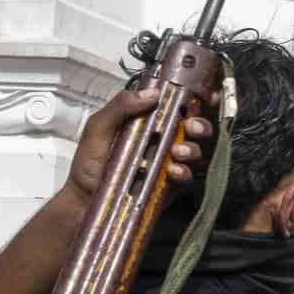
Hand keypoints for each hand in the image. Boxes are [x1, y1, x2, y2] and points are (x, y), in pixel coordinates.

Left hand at [68, 80, 213, 201]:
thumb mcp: (99, 127)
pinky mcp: (170, 185)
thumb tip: (153, 94)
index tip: (209, 96)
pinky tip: (173, 172)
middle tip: (192, 126)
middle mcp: (162, 138)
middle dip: (201, 124)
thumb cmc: (89, 161)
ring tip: (177, 152)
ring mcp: (168, 162)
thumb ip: (121, 106)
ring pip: (195, 151)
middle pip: (195, 126)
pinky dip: (184, 172)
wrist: (84, 199)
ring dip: (192, 149)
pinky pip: (187, 177)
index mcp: (148, 119)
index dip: (198, 98)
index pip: (178, 104)